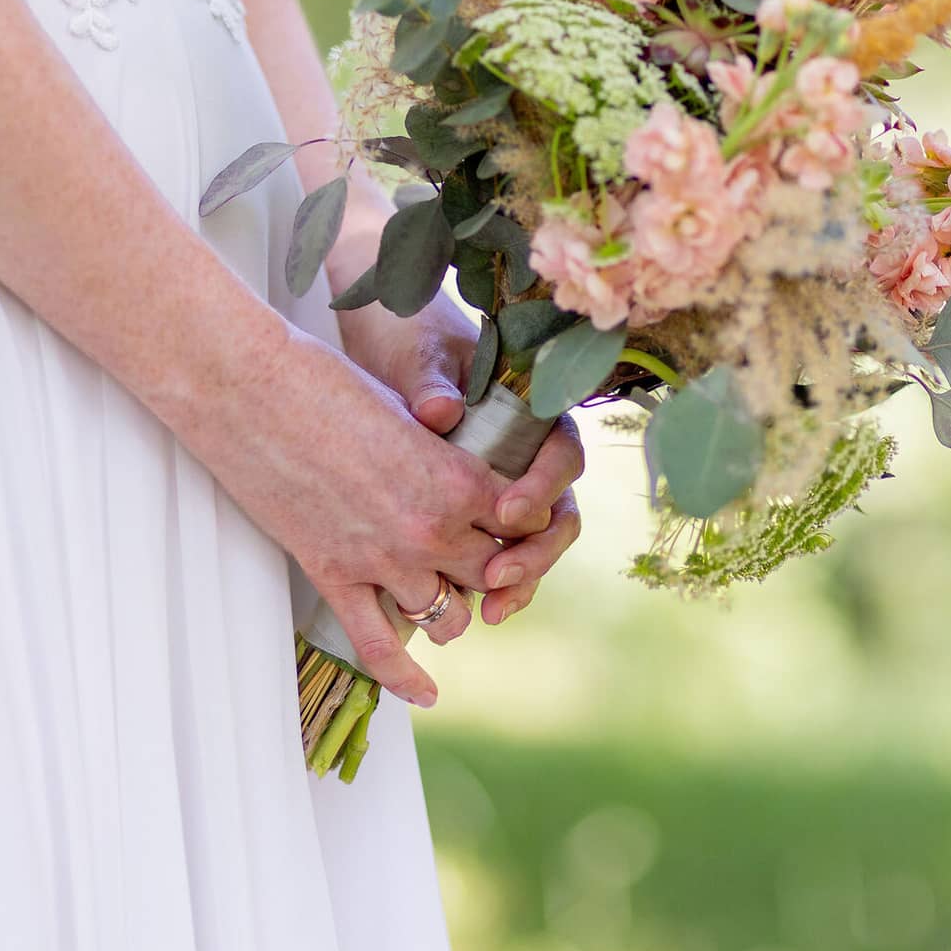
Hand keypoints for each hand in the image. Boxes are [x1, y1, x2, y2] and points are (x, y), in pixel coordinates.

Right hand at [181, 324, 517, 706]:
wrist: (248, 389)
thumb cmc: (329, 383)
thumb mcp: (409, 413)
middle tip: (477, 556)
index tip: (513, 519)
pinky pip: (379, 646)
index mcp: (460, 479)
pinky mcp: (334, 577)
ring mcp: (382, 560)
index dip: (524, 524)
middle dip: (492, 568)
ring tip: (443, 593)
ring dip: (451, 606)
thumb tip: (468, 476)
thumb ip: (446, 454)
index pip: (525, 525)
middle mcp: (432, 529)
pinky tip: (427, 694)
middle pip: (492, 574)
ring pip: (447, 616)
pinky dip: (406, 678)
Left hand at [339, 292, 585, 625]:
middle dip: (535, 551)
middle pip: (558, 514)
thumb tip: (441, 409)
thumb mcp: (419, 354)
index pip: (562, 454)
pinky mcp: (478, 513)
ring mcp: (509, 486)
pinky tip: (474, 609)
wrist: (388, 348)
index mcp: (535, 410)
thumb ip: (431, 382)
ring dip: (520, 579)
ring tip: (490, 610)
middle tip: (497, 575)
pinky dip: (494, 585)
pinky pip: (500, 553)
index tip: (506, 511)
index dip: (542, 486)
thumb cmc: (411, 340)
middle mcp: (531, 455)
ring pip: (535, 543)